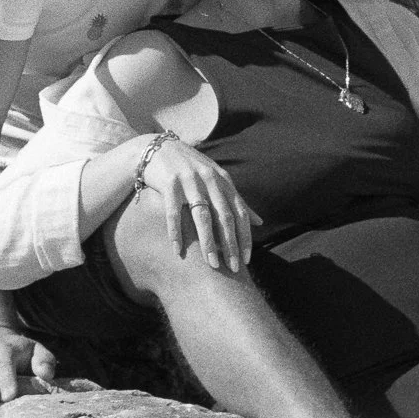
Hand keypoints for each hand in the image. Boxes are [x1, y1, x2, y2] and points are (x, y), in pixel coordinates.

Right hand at [132, 136, 259, 271]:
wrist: (158, 149)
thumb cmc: (191, 168)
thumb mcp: (217, 180)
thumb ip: (237, 201)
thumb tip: (261, 222)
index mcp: (223, 181)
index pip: (240, 212)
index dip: (245, 236)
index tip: (247, 260)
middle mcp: (209, 179)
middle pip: (224, 216)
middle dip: (230, 244)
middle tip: (233, 268)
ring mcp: (189, 180)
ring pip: (202, 216)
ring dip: (208, 242)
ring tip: (212, 264)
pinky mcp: (169, 183)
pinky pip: (174, 212)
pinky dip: (176, 231)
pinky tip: (178, 250)